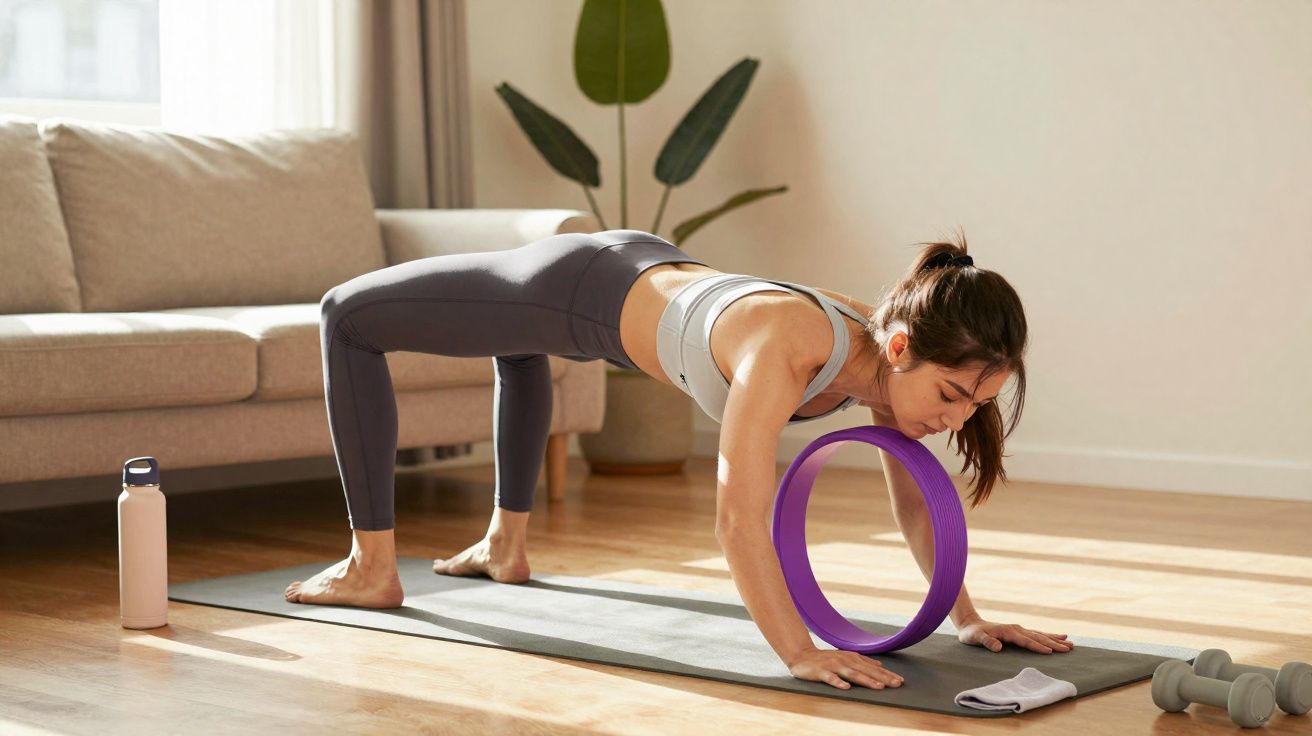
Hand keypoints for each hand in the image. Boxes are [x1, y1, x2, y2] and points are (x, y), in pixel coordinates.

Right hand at [786, 647, 904, 690]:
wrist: (801, 656)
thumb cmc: (826, 659)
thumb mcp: (846, 657)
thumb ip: (862, 661)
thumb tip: (879, 664)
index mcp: (852, 658)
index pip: (872, 667)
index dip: (887, 674)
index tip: (900, 681)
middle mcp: (845, 660)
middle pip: (866, 670)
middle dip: (882, 677)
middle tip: (896, 684)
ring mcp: (833, 665)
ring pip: (852, 674)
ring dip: (866, 680)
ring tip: (878, 686)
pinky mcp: (821, 671)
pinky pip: (831, 678)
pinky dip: (838, 682)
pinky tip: (846, 688)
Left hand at [956, 616, 1073, 653]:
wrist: (970, 624)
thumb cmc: (972, 634)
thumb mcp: (975, 638)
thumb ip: (986, 642)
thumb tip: (998, 647)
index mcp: (1008, 631)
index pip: (1026, 641)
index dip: (1037, 646)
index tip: (1050, 652)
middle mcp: (1016, 629)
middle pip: (1038, 637)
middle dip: (1053, 643)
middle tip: (1069, 648)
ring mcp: (1019, 629)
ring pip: (1040, 634)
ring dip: (1055, 639)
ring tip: (1070, 643)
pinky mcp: (1019, 631)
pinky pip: (1037, 634)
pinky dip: (1049, 636)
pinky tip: (1059, 636)